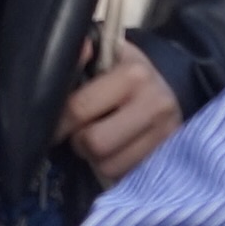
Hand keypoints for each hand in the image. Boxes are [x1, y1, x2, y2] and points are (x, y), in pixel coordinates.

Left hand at [59, 44, 183, 185]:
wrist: (170, 90)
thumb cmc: (128, 73)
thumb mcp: (107, 55)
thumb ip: (84, 55)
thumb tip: (79, 49)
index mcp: (134, 75)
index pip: (80, 108)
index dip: (59, 122)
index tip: (54, 125)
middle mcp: (154, 105)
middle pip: (94, 144)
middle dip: (80, 142)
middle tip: (81, 134)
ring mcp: (166, 135)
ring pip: (108, 166)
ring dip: (97, 159)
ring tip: (102, 142)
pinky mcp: (169, 158)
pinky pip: (126, 176)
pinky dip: (116, 168)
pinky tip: (118, 152)